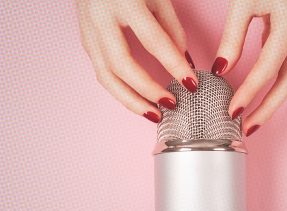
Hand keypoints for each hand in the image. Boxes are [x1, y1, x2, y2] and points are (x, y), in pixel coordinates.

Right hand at [76, 0, 196, 122]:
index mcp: (125, 1)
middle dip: (148, 90)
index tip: (192, 84)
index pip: (154, 40)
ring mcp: (88, 30)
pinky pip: (102, 72)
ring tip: (154, 114)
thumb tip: (183, 64)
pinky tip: (137, 100)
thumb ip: (172, 29)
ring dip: (131, 100)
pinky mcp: (85, 40)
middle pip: (122, 64)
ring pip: (106, 76)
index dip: (174, 65)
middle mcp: (101, 17)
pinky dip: (121, 91)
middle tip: (171, 104)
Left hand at [212, 0, 286, 135]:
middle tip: (247, 128)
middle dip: (267, 109)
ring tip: (253, 119)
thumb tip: (222, 69)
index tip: (231, 111)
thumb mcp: (244, 3)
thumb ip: (233, 37)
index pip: (267, 69)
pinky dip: (273, 86)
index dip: (248, 93)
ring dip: (272, 102)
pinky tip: (258, 96)